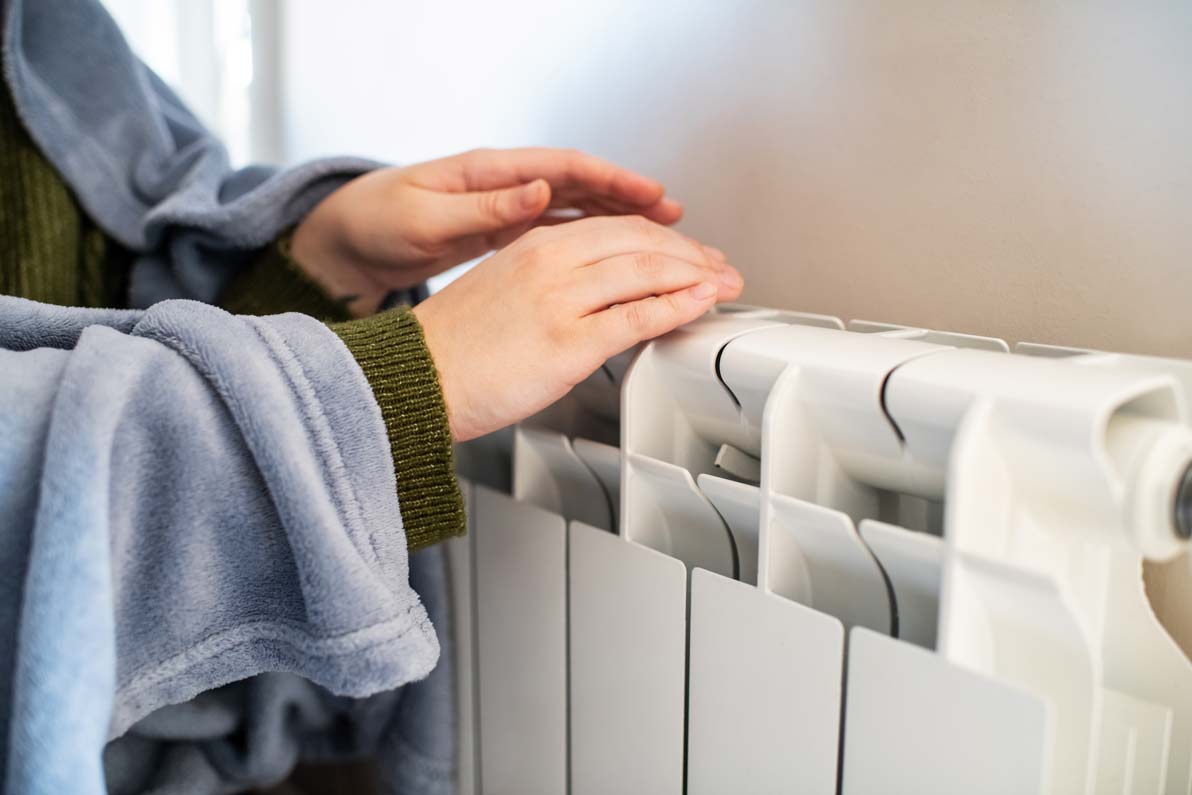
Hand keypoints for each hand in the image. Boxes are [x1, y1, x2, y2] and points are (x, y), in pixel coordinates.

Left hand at [291, 148, 683, 316]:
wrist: (347, 249)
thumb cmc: (377, 224)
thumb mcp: (427, 216)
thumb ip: (485, 205)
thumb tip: (537, 188)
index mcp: (490, 172)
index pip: (567, 169)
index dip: (614, 180)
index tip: (652, 195)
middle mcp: (505, 186)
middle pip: (584, 188)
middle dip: (633, 203)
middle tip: (678, 222)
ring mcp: (507, 210)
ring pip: (578, 214)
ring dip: (621, 227)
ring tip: (663, 244)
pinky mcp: (504, 238)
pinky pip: (561, 236)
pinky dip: (593, 247)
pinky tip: (617, 266)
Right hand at [412, 215, 743, 441]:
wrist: (414, 381)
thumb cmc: (452, 349)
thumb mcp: (503, 290)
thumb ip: (550, 282)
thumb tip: (599, 293)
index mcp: (534, 245)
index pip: (616, 228)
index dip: (665, 239)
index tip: (691, 253)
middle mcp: (550, 262)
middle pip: (641, 242)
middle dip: (691, 254)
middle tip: (722, 267)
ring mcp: (561, 300)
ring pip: (647, 271)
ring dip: (697, 276)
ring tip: (725, 285)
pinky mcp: (568, 343)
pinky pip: (638, 316)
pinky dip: (678, 306)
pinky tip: (701, 304)